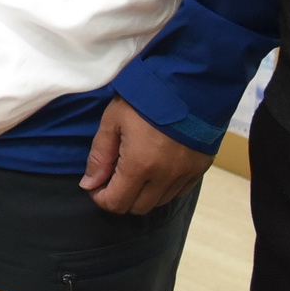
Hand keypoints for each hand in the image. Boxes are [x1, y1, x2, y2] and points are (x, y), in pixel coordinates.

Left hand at [79, 97, 212, 214]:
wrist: (190, 82)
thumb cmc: (146, 98)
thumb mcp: (113, 120)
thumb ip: (100, 155)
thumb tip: (89, 184)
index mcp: (140, 165)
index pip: (116, 203)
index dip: (100, 197)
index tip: (96, 185)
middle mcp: (164, 177)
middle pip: (137, 208)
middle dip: (121, 197)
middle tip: (115, 176)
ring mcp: (184, 174)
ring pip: (158, 202)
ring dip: (143, 193)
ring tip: (137, 169)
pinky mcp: (200, 169)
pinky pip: (178, 192)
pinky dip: (164, 188)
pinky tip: (157, 168)